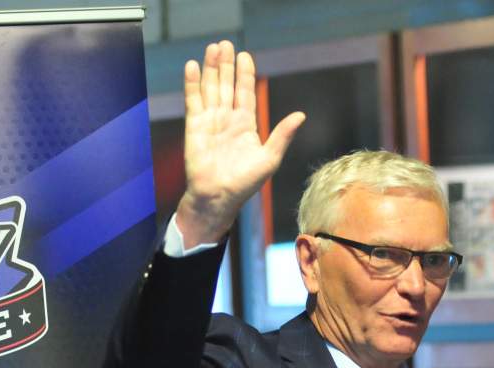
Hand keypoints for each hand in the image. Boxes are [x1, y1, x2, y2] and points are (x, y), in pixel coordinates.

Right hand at [175, 40, 304, 247]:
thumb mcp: (269, 159)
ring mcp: (210, 121)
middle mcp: (228, 120)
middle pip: (227, 85)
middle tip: (226, 44)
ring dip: (211, 68)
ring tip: (213, 48)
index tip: (245, 56)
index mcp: (246, 125)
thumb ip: (282, 135)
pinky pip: (193, 100)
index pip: (246, 93)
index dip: (245, 74)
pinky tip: (194, 66)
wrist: (218, 197)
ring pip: (211, 88)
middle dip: (226, 65)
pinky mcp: (194, 126)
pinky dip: (193, 83)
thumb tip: (301, 116)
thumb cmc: (245, 183)